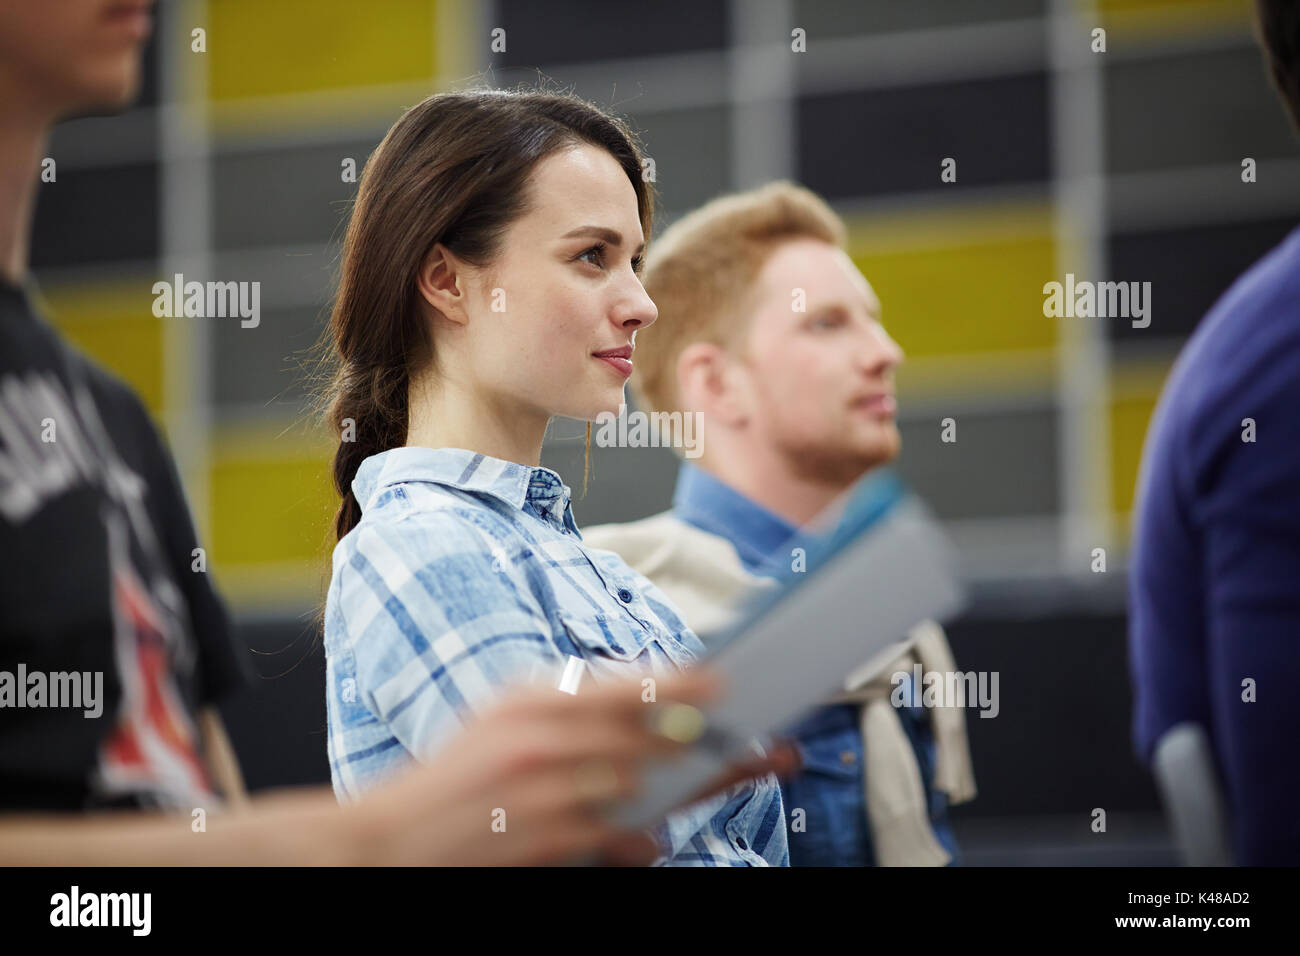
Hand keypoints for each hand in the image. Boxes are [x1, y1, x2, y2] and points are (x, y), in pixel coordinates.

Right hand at [353, 668, 796, 864]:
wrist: (386, 844)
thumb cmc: (453, 781)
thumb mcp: (501, 719)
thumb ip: (567, 705)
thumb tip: (642, 697)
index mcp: (531, 698)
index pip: (624, 685)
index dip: (683, 685)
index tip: (726, 685)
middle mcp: (539, 737)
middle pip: (648, 735)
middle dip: (710, 741)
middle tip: (763, 743)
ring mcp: (541, 791)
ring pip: (638, 786)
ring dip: (675, 791)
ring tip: (716, 783)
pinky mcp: (543, 840)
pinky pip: (613, 839)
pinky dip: (638, 842)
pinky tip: (649, 840)